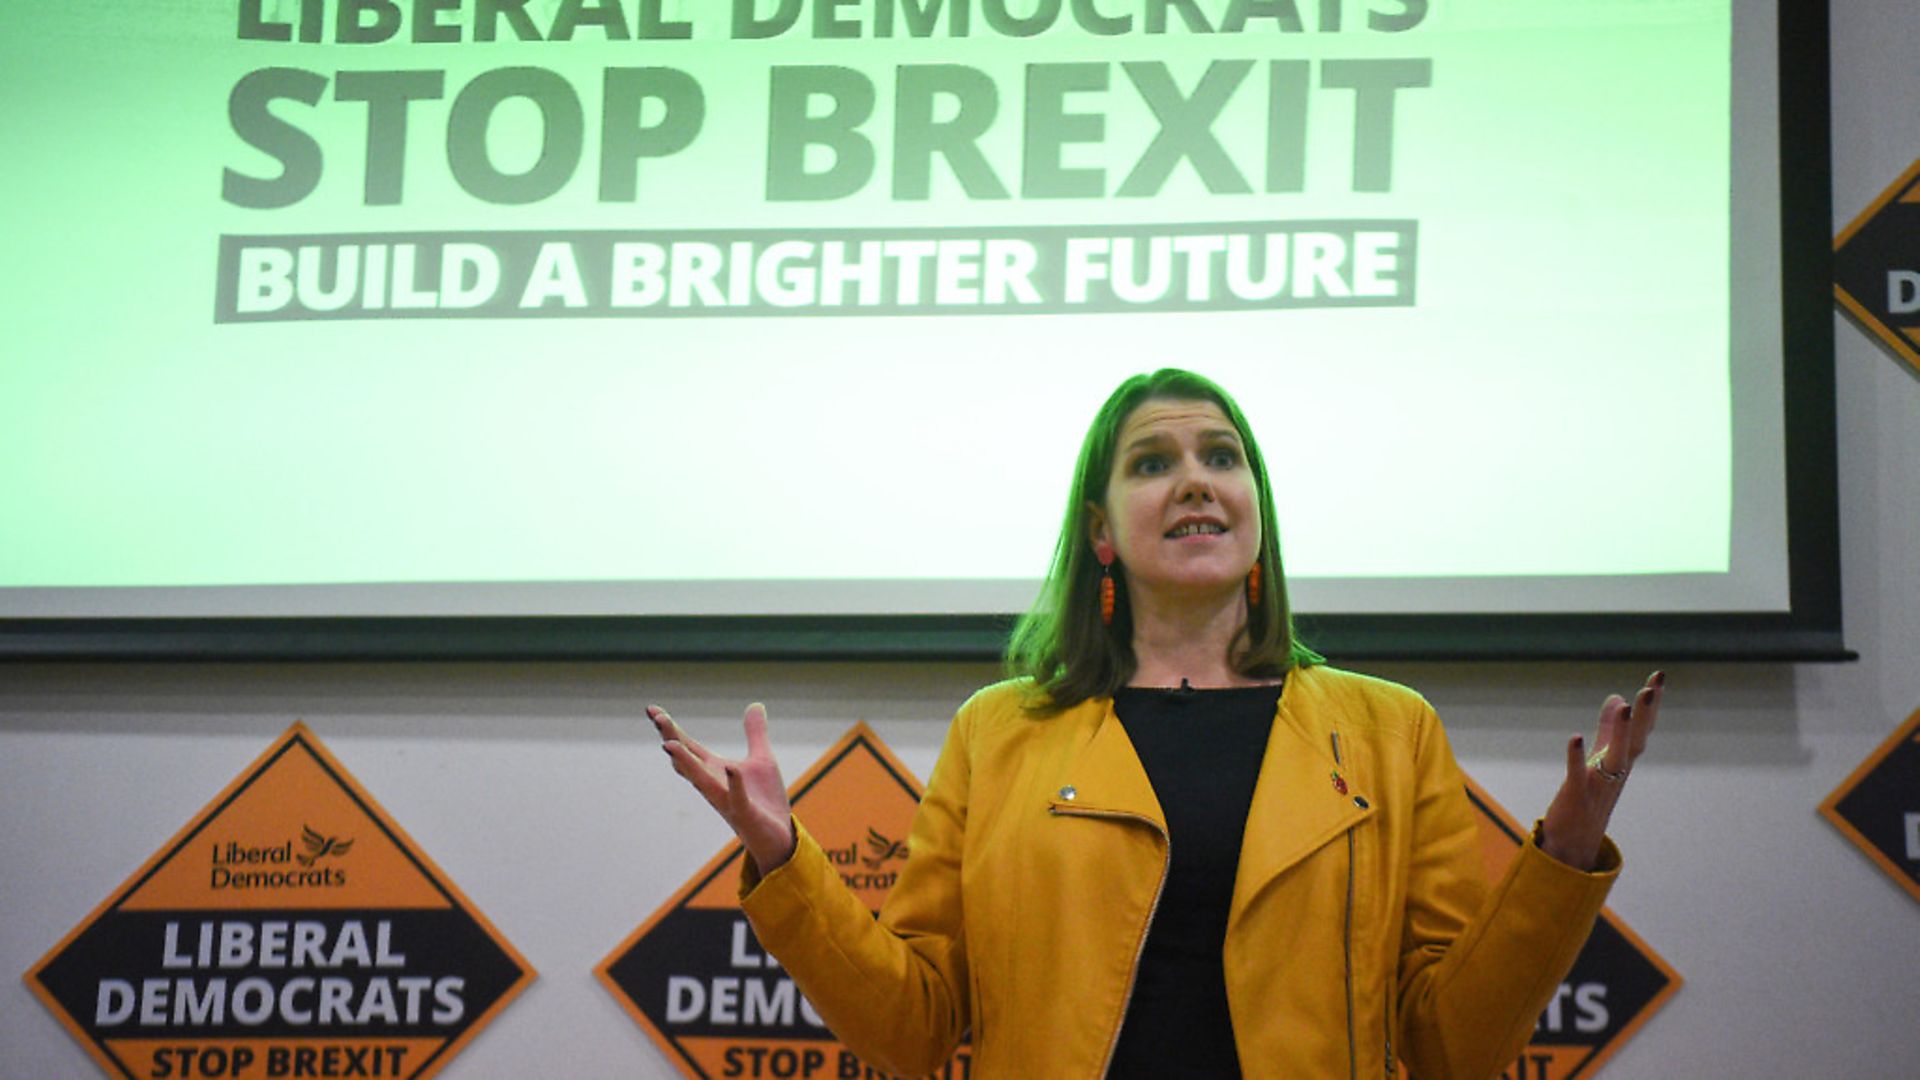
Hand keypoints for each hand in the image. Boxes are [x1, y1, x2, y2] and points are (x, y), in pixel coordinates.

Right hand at [648, 702, 797, 873]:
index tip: (651, 709)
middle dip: (672, 740)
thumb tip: (755, 704)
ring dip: (685, 763)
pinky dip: (733, 783)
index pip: (687, 746)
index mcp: (714, 770)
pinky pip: (736, 798)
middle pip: (686, 761)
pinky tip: (731, 767)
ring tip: (670, 744)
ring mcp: (726, 800)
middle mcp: (713, 784)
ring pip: (700, 781)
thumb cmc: (765, 800)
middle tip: (659, 719)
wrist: (779, 837)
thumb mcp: (762, 759)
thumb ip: (755, 733)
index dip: (670, 728)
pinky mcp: (744, 813)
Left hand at [1539, 671, 1662, 869]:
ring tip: (1626, 705)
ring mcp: (1598, 785)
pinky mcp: (1576, 796)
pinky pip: (1577, 775)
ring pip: (1614, 757)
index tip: (1658, 677)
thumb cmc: (1590, 799)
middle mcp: (1615, 773)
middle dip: (1644, 715)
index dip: (1650, 705)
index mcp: (1622, 761)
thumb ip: (1608, 729)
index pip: (1641, 729)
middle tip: (1652, 686)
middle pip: (1635, 741)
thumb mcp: (1601, 759)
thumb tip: (1617, 697)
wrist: (1574, 844)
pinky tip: (1575, 738)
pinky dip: (1576, 757)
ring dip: (1621, 733)